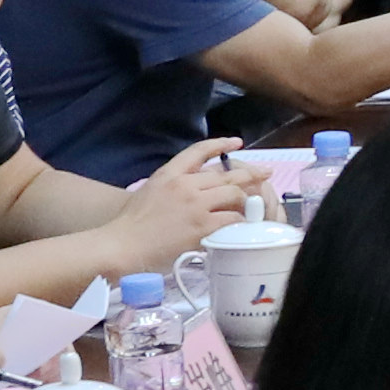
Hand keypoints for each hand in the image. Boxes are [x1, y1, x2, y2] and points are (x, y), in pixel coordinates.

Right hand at [107, 142, 254, 263]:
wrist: (123, 245)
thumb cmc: (131, 225)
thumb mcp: (150, 191)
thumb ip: (173, 185)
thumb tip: (195, 186)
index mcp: (170, 174)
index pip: (200, 151)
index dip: (221, 144)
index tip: (237, 143)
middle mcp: (185, 185)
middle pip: (227, 174)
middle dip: (251, 173)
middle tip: (266, 173)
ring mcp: (196, 205)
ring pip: (234, 194)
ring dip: (246, 200)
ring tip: (252, 206)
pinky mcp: (203, 227)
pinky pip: (232, 219)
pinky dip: (240, 221)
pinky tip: (243, 225)